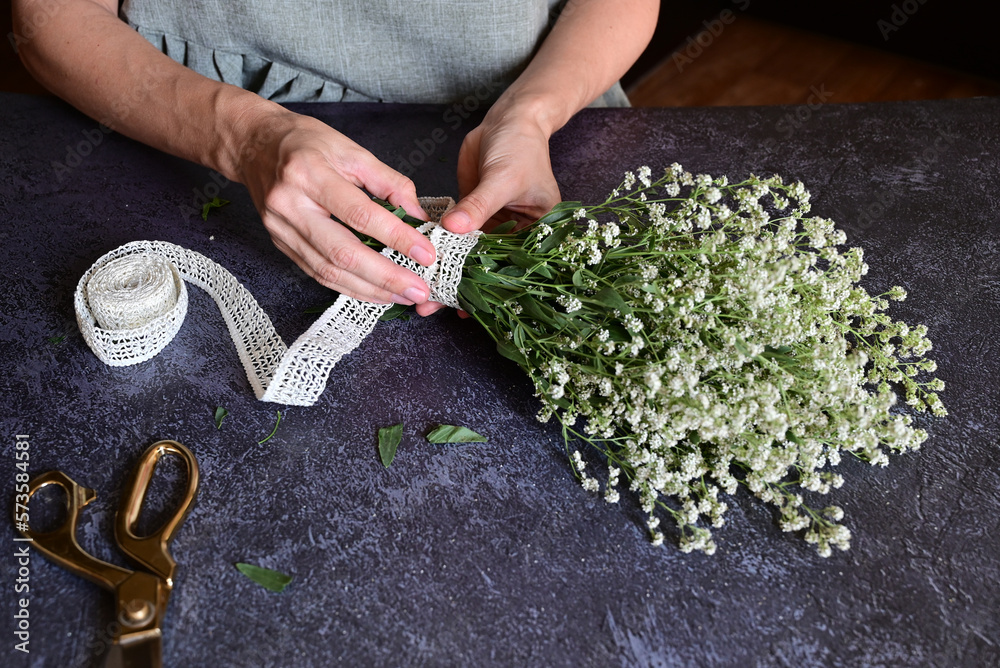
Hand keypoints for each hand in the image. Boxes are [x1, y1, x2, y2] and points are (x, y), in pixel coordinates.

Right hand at [237, 109, 436, 304]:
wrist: (253, 145)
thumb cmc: (304, 143)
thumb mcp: (351, 150)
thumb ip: (388, 182)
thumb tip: (418, 215)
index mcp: (309, 174)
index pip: (360, 214)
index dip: (396, 237)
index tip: (426, 253)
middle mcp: (291, 206)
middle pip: (343, 253)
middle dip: (386, 277)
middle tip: (419, 289)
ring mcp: (282, 229)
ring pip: (329, 271)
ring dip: (370, 290)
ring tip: (403, 296)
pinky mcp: (281, 244)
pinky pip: (318, 273)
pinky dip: (350, 287)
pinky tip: (375, 292)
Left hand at [416, 109, 560, 316]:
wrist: (510, 119)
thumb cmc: (521, 145)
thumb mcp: (503, 177)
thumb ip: (477, 206)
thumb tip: (451, 230)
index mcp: (538, 232)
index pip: (511, 267)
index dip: (488, 288)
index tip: (465, 307)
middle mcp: (516, 234)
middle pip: (487, 267)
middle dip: (460, 286)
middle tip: (431, 303)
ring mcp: (492, 225)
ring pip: (468, 256)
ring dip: (445, 272)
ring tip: (421, 294)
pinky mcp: (471, 213)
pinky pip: (454, 237)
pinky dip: (439, 249)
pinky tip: (422, 265)